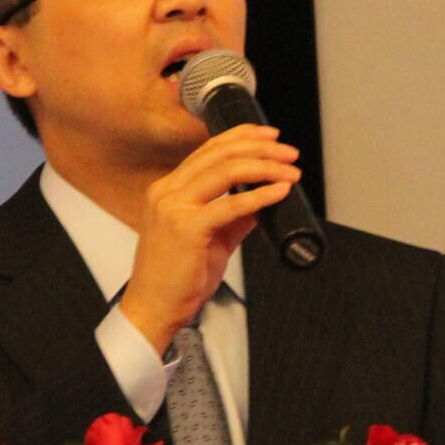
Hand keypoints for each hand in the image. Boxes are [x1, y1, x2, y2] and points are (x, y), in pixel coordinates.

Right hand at [117, 124, 299, 354]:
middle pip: (219, 154)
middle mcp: (167, 192)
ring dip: (264, 167)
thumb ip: (232, 218)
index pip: (207, 150)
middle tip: (289, 153)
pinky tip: (279, 193)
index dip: (241, 137)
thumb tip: (261, 202)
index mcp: (167, 190)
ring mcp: (173, 207)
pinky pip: (230, 205)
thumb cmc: (176, 278)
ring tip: (290, 172)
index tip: (269, 136)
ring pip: (225, 171)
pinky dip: (259, 195)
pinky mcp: (186, 228)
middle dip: (260, 148)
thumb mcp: (209, 239)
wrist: (154, 309)